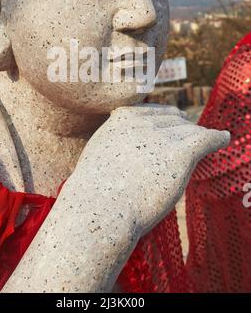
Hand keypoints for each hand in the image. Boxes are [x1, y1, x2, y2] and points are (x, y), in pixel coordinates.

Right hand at [73, 103, 229, 235]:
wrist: (99, 209)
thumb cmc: (97, 191)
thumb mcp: (99, 151)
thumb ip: (117, 138)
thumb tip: (130, 140)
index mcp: (123, 117)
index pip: (154, 111)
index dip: (167, 120)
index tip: (177, 122)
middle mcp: (144, 121)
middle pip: (174, 120)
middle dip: (182, 129)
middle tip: (189, 139)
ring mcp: (162, 136)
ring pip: (190, 131)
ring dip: (197, 138)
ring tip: (208, 141)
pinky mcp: (180, 154)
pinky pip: (206, 139)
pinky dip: (217, 138)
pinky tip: (223, 138)